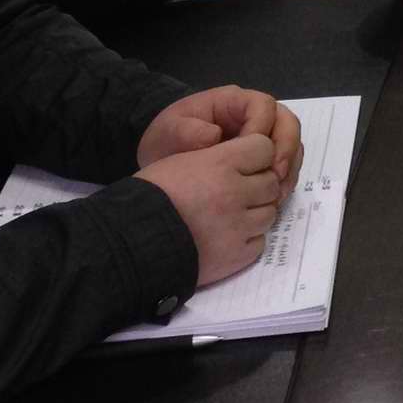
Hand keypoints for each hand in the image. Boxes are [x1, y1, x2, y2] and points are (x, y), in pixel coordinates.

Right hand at [136, 133, 286, 287]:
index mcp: (221, 163)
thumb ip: (217, 158)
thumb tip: (241, 163)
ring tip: (230, 217)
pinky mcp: (237, 255)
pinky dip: (248, 239)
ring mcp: (239, 226)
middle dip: (257, 185)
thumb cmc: (151, 196)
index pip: (264, 148)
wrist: (132, 243)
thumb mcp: (180, 161)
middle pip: (270, 182)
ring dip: (255, 213)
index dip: (255, 155)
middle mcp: (236, 192)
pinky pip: (260, 242)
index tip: (243, 163)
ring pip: (269, 213)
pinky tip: (227, 237)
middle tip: (237, 193)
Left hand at [138, 85, 303, 193]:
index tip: (249, 156)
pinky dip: (286, 178)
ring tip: (278, 192)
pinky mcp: (265, 157)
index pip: (263, 106)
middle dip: (286, 149)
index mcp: (234, 101)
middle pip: (287, 122)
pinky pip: (287, 162)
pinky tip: (276, 197)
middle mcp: (255, 115)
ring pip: (292, 143)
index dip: (262, 128)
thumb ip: (186, 131)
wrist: (163, 159)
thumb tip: (213, 135)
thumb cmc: (168, 139)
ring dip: (290, 166)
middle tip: (275, 175)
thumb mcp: (168, 131)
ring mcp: (263, 136)